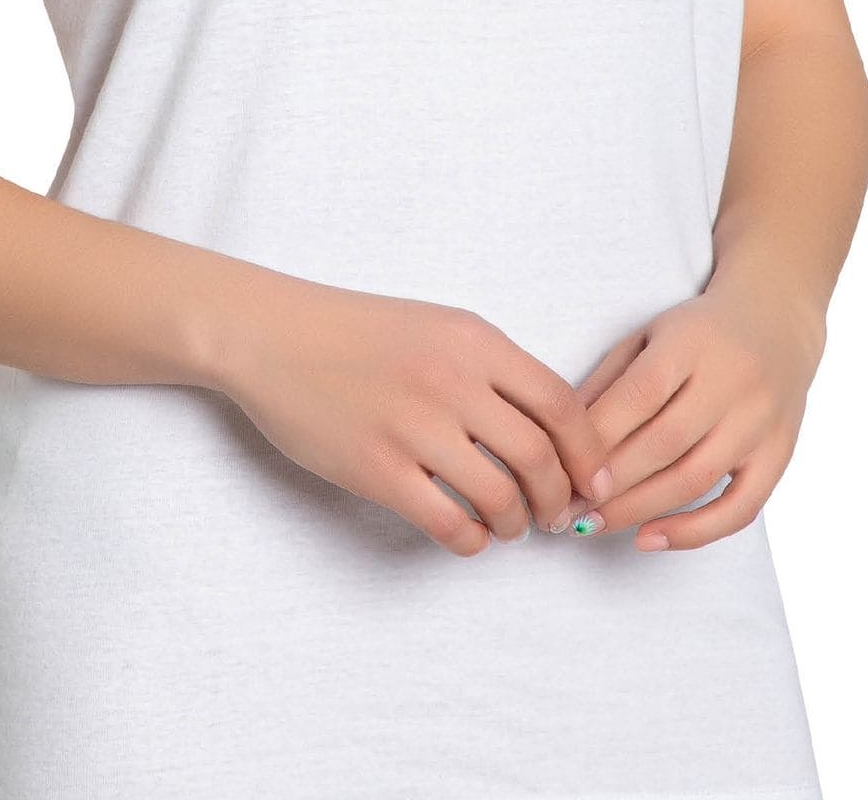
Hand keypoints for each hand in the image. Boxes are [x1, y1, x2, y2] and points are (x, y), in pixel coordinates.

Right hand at [210, 267, 613, 555]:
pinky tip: (468, 534)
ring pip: (500, 496)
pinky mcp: (376, 468)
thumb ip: (490, 369)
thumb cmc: (355, 331)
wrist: (271, 335)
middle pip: (539, 457)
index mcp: (473, 340)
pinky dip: (472, 540)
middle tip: (555, 515)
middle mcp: (451, 380)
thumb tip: (548, 429)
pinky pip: (449, 522)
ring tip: (509, 525)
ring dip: (516, 524)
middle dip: (558, 498)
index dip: (589, 453)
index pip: (561, 404)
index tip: (595, 481)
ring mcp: (413, 426)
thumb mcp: (436, 326)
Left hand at [564, 269, 827, 550]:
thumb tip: (561, 436)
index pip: (640, 395)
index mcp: (691, 343)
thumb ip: (608, 381)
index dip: (600, 437)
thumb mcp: (647, 336)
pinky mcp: (779, 455)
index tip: (559, 469)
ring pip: (696, 478)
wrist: (776, 321)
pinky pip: (741, 508)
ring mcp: (761, 422)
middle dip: (610, 482)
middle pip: (665, 443)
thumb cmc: (695, 333)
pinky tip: (649, 539)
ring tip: (592, 525)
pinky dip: (695, 531)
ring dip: (639, 510)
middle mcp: (732, 382)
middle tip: (564, 507)